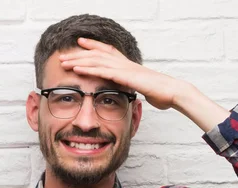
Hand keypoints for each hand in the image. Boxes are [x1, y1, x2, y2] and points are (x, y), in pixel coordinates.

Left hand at [59, 38, 184, 109]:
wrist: (173, 93)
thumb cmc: (163, 94)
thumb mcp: (144, 90)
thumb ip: (135, 89)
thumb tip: (133, 93)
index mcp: (129, 66)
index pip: (108, 51)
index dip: (93, 46)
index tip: (80, 44)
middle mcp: (125, 64)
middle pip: (97, 54)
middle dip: (79, 54)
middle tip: (63, 56)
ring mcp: (125, 69)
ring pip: (97, 61)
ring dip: (78, 61)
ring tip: (63, 62)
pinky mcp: (125, 77)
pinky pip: (103, 71)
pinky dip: (88, 69)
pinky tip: (77, 69)